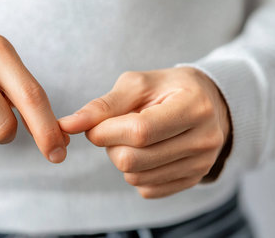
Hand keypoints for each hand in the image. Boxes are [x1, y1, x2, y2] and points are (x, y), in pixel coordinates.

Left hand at [59, 67, 230, 197]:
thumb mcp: (137, 85)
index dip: (106, 131)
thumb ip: (102, 106)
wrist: (207, 103)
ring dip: (122, 159)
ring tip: (134, 139)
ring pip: (136, 178)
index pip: (139, 132)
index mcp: (193, 107)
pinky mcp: (193, 180)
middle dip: (111, 146)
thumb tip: (66, 125)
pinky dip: (136, 173)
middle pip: (133, 160)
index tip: (96, 125)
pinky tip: (146, 152)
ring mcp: (201, 164)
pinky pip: (147, 190)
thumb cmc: (166, 89)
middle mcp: (204, 140)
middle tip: (116, 129)